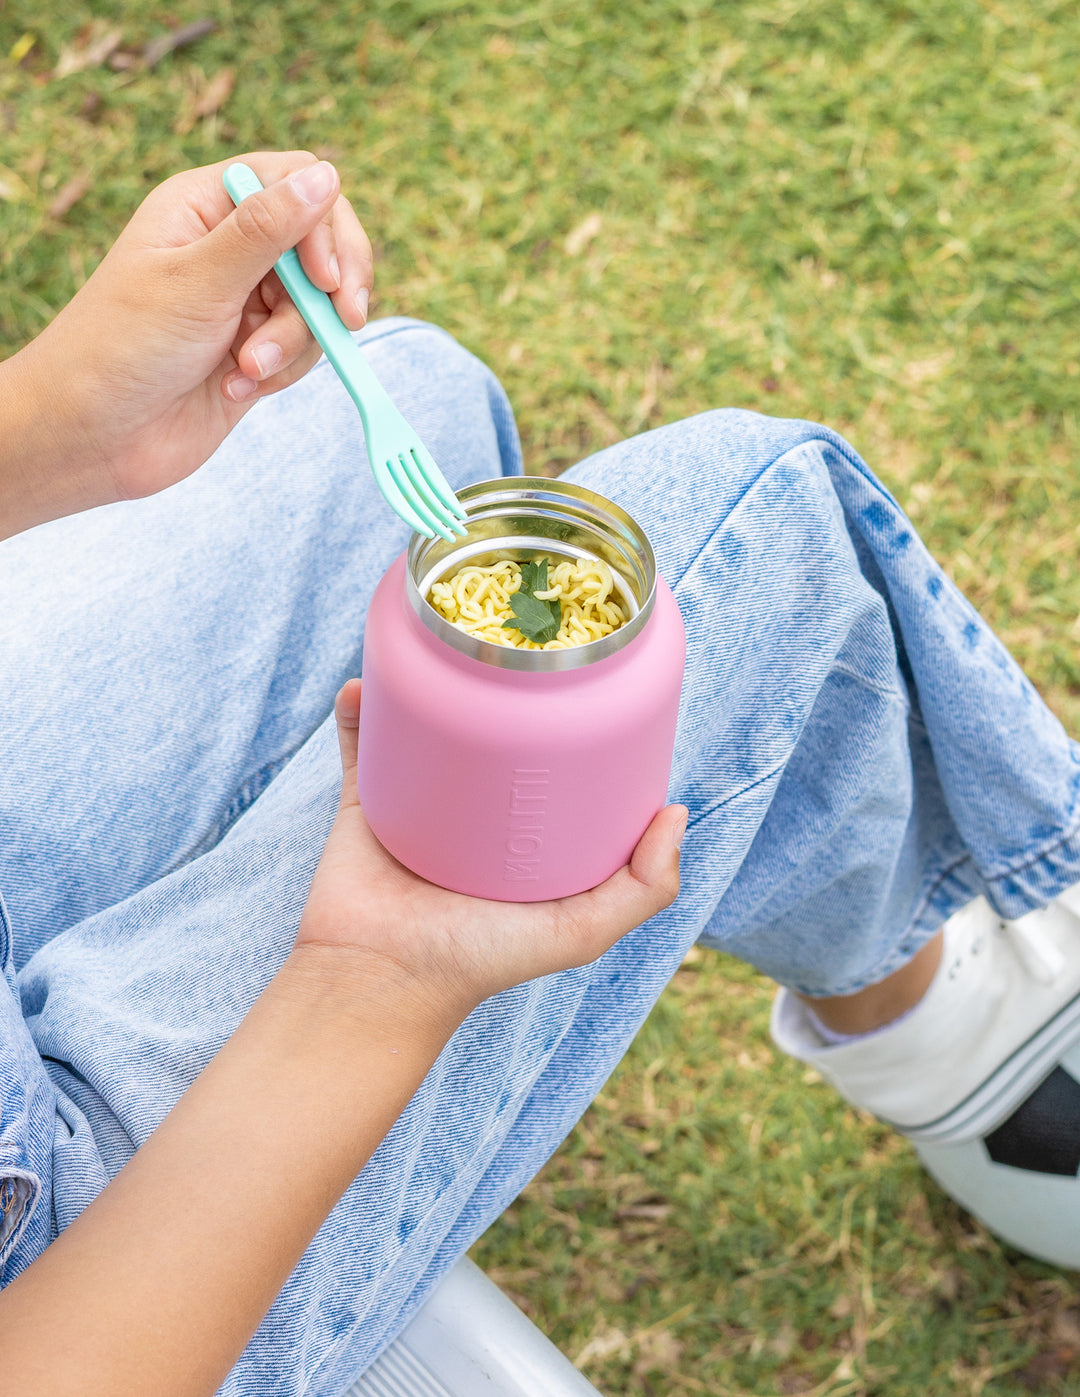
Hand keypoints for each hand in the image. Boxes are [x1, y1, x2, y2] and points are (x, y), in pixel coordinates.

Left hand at [2, 151, 371, 534]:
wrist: (95, 438)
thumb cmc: (123, 348)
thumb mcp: (198, 281)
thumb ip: (266, 231)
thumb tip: (325, 176)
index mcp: (204, 207)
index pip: (294, 182)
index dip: (323, 226)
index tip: (327, 280)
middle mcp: (228, 247)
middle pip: (319, 244)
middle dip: (328, 290)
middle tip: (343, 323)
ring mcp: (244, 301)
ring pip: (315, 305)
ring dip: (292, 343)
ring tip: (246, 370)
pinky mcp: (254, 350)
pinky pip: (303, 350)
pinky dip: (282, 372)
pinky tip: (237, 389)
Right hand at [295, 680, 687, 1017]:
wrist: (381, 978)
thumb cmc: (481, 962)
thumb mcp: (580, 934)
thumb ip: (642, 889)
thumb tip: (677, 811)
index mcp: (526, 840)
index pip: (561, 771)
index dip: (577, 728)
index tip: (590, 682)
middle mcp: (477, 816)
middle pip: (496, 737)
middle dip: (502, 690)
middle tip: (512, 647)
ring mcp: (421, 803)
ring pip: (431, 728)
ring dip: (433, 686)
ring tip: (444, 647)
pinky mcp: (369, 801)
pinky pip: (363, 744)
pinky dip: (361, 710)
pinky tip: (363, 679)